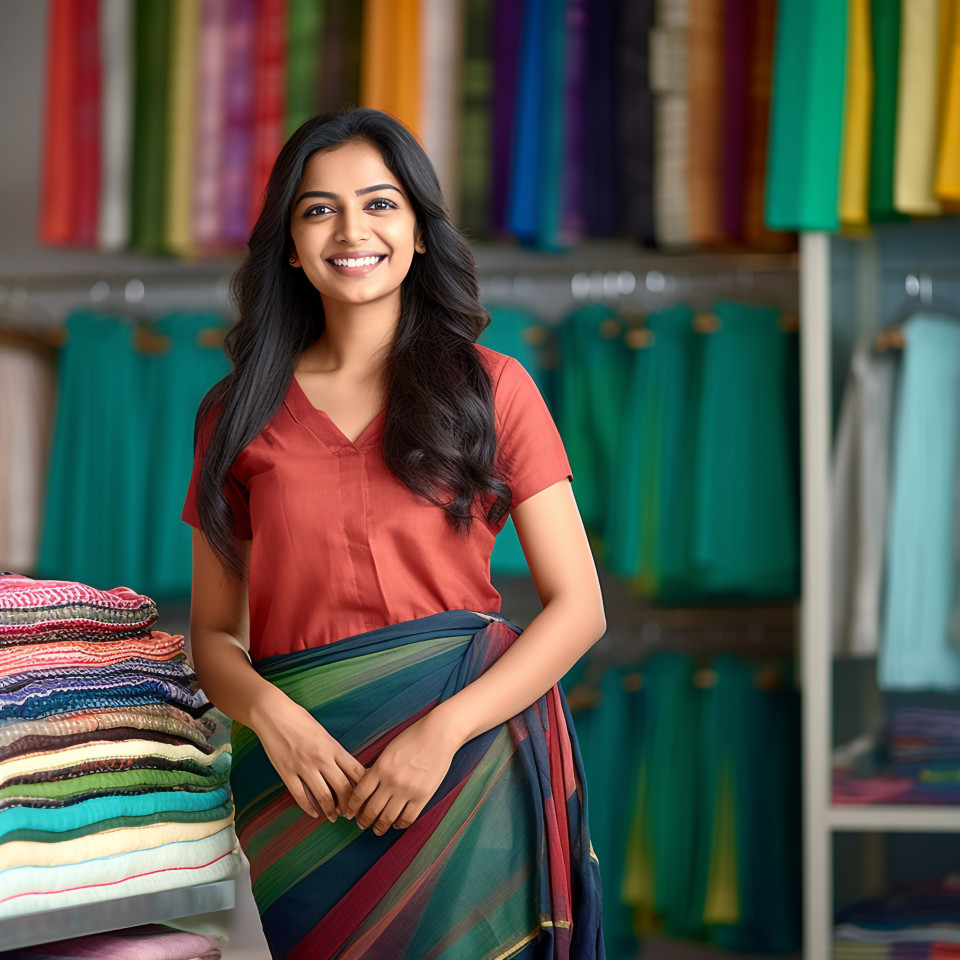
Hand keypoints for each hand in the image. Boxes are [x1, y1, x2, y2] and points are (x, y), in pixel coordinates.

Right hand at [250, 690, 365, 821]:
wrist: (273, 714)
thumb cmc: (300, 720)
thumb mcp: (324, 733)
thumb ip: (335, 751)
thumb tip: (347, 768)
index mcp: (333, 747)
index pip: (356, 771)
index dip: (362, 787)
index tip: (365, 796)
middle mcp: (321, 758)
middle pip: (342, 788)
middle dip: (349, 805)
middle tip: (351, 813)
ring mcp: (303, 767)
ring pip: (323, 796)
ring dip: (331, 810)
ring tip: (335, 817)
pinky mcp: (287, 773)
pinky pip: (300, 797)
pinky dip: (309, 808)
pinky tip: (314, 814)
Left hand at [343, 712, 462, 835]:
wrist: (439, 734)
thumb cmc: (413, 738)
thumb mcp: (388, 750)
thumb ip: (377, 768)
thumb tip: (365, 787)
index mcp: (380, 767)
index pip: (359, 794)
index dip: (352, 807)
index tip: (349, 813)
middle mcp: (392, 781)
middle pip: (371, 810)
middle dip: (363, 821)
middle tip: (361, 825)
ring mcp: (408, 789)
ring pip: (388, 818)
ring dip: (379, 827)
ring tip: (377, 829)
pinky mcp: (423, 796)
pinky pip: (408, 818)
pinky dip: (400, 824)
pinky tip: (397, 824)